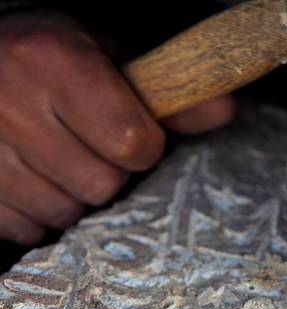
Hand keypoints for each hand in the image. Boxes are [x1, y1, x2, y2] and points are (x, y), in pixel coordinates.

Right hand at [0, 11, 233, 244]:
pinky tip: (31, 175)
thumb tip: (225, 110)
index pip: (132, 142)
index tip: (131, 131)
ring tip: (58, 157)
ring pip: (65, 213)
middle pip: (102, 185)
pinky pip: (26, 229)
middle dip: (109, 171)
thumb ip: (168, 93)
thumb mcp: (108, 61)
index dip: (144, 145)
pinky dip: (38, 211)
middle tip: (89, 143)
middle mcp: (10, 103)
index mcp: (53, 61)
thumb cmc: (51, 61)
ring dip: (74, 193)